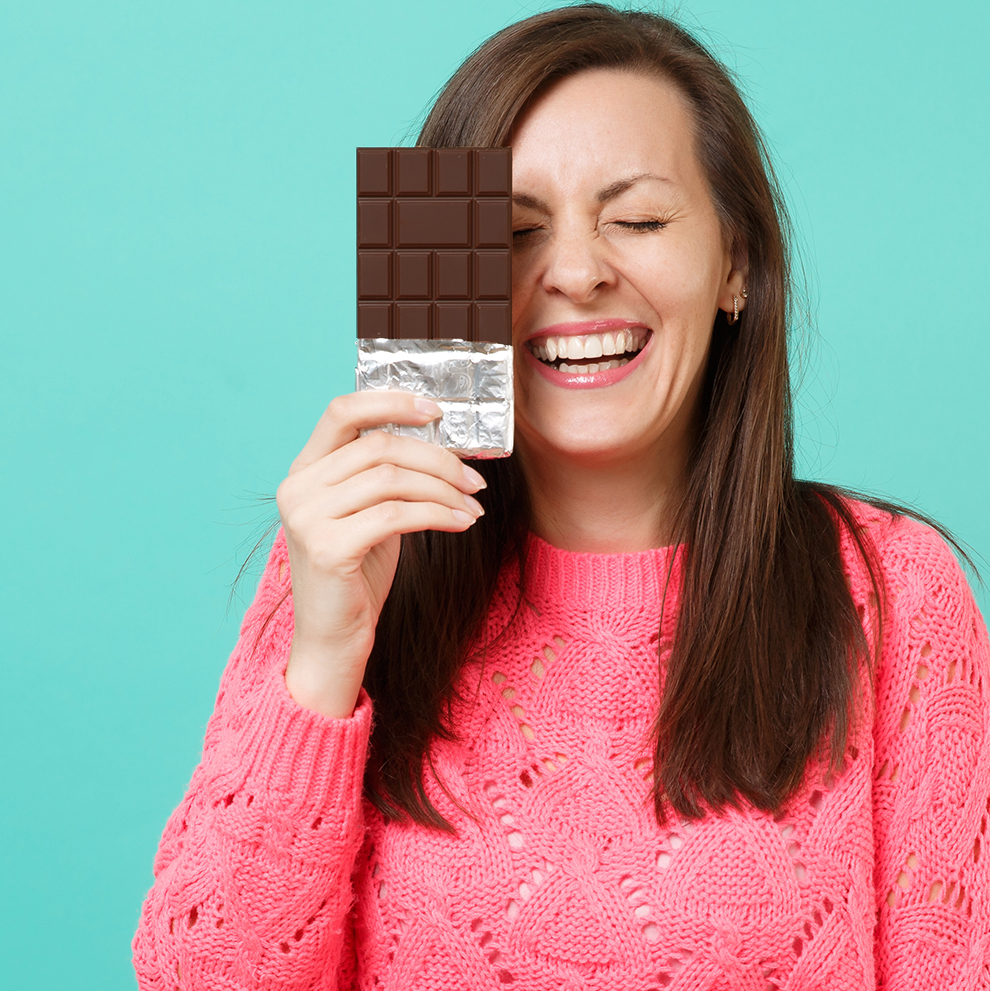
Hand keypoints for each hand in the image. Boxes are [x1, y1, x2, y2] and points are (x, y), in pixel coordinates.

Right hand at [276, 391, 486, 717]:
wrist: (333, 638)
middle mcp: (298, 488)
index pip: (342, 411)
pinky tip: (460, 522)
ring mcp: (308, 518)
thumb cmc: (356, 573)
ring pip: (393, 479)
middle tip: (474, 480)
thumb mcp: (367, 512)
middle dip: (438, 459)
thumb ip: (383, 475)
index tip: (437, 410)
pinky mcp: (328, 548)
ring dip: (444, 489)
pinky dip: (437, 514)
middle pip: (380, 446)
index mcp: (304, 470)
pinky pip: (397, 515)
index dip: (391, 401)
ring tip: (472, 506)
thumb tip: (439, 444)